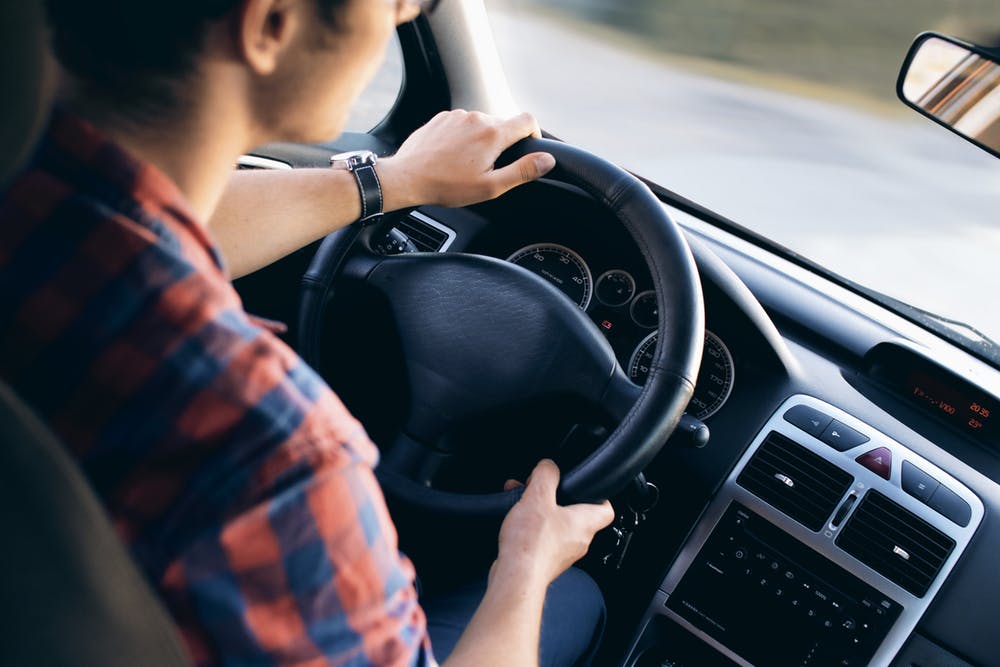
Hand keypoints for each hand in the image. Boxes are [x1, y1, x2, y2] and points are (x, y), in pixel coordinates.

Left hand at [378, 110, 555, 209]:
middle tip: (489, 168)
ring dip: (481, 141)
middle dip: (502, 144)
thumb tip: (547, 160)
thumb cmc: (446, 185)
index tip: (527, 149)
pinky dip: (463, 137)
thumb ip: (522, 171)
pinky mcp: (442, 118)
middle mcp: (477, 118)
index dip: (533, 134)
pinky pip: (462, 124)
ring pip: (481, 124)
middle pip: (503, 124)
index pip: (528, 120)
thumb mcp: (490, 186)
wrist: (407, 177)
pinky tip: (452, 156)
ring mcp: (457, 115)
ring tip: (467, 164)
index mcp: (493, 134)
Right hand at [493, 460, 614, 587]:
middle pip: (576, 514)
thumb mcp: (538, 497)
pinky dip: (531, 527)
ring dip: (540, 511)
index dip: (599, 495)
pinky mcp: (545, 562)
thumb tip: (548, 466)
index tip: (587, 486)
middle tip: (541, 490)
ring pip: (556, 526)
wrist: (516, 578)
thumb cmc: (531, 545)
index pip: (606, 509)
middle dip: (556, 499)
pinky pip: (542, 539)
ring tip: (521, 502)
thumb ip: (546, 475)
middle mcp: (578, 541)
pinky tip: (515, 522)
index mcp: (585, 523)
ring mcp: (562, 554)